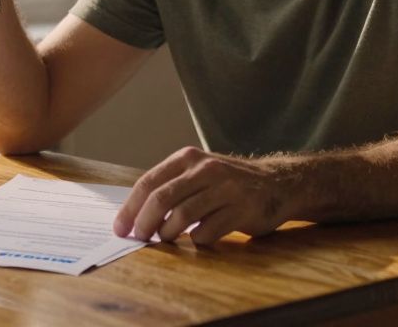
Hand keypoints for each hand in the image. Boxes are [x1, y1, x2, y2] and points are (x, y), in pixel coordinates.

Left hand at [112, 146, 297, 245]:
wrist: (277, 184)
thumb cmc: (228, 183)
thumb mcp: (198, 173)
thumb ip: (172, 187)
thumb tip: (134, 216)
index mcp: (188, 158)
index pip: (149, 182)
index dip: (130, 208)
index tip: (120, 228)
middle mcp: (206, 169)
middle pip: (162, 199)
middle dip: (144, 223)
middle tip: (139, 238)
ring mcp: (225, 188)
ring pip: (182, 216)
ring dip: (168, 234)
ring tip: (166, 239)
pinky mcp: (242, 209)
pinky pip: (207, 232)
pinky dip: (197, 240)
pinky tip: (199, 237)